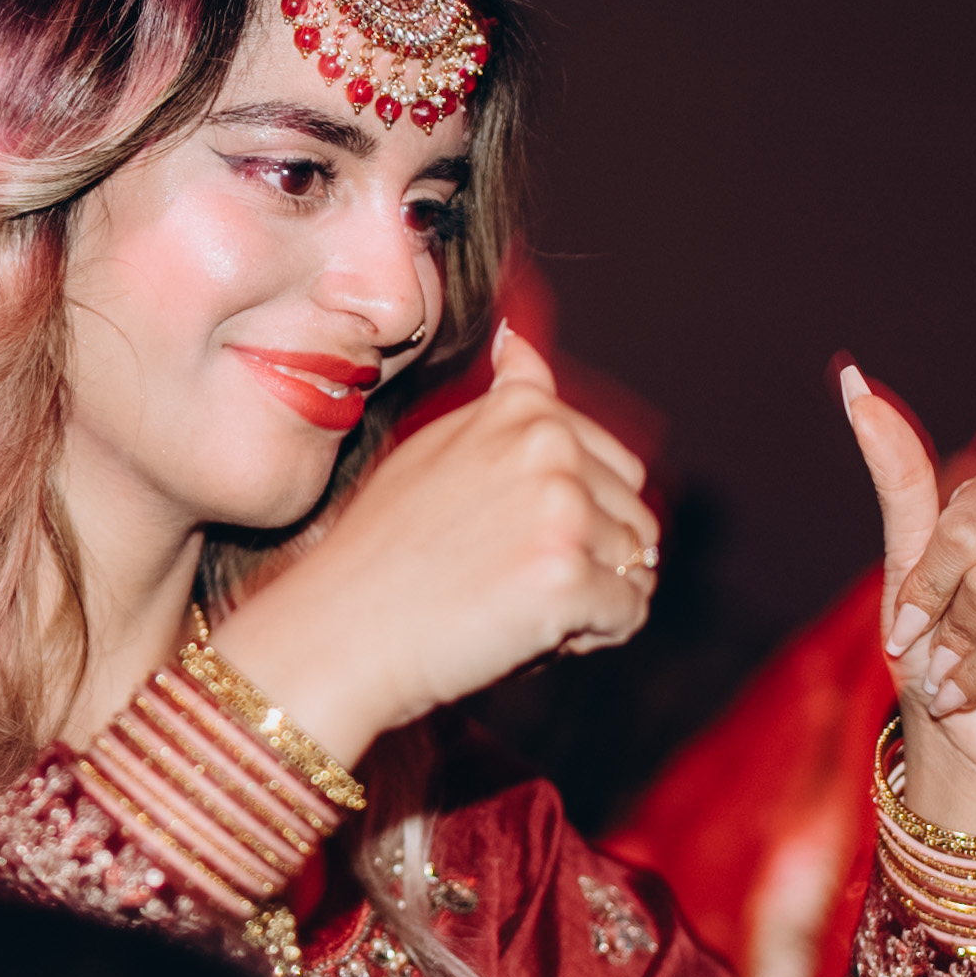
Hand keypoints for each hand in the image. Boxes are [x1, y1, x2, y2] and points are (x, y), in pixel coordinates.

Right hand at [210, 329, 655, 760]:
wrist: (339, 633)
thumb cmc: (383, 555)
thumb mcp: (435, 449)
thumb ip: (501, 401)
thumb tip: (517, 341)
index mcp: (525, 411)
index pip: (617, 468)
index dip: (576, 518)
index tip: (505, 538)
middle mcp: (549, 446)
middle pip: (633, 517)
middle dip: (591, 559)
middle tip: (505, 579)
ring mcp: (561, 508)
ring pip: (636, 566)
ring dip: (592, 599)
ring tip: (510, 604)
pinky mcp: (567, 575)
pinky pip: (627, 613)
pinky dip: (591, 635)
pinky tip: (526, 632)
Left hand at [839, 360, 975, 829]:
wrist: (971, 723)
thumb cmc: (936, 637)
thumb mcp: (907, 561)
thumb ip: (896, 476)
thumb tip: (854, 382)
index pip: (962, 531)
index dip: (927, 590)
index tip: (907, 625)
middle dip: (954, 638)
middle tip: (945, 658)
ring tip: (969, 680)